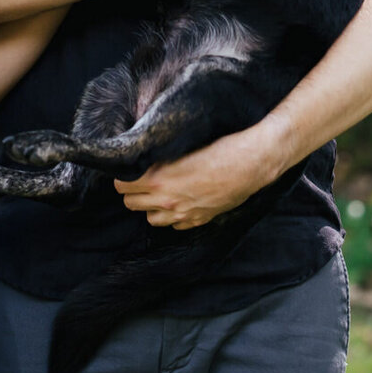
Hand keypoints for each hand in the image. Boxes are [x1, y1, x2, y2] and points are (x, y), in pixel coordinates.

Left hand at [115, 122, 290, 229]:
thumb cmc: (219, 147)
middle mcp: (166, 200)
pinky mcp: (198, 220)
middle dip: (133, 192)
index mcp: (158, 178)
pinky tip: (180, 203)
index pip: (121, 185)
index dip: (123, 177)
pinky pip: (175, 226)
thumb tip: (144, 154)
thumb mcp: (182, 146)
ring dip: (151, 207)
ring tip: (159, 194)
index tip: (129, 171)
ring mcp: (182, 214)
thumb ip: (159, 156)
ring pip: (150, 219)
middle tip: (141, 181)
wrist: (250, 163)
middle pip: (130, 203)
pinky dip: (173, 217)